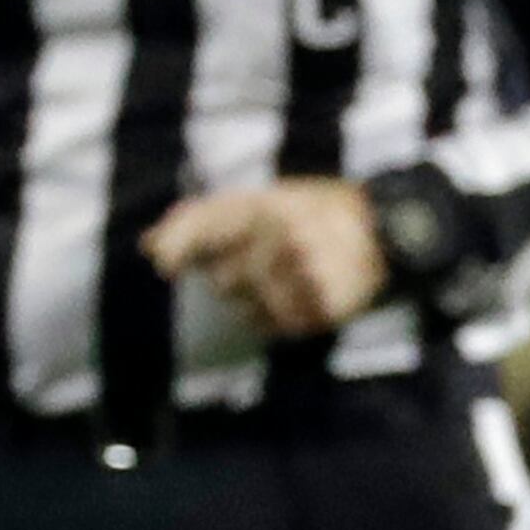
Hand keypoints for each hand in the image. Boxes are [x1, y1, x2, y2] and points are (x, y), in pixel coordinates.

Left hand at [142, 179, 388, 339]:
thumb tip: (147, 246)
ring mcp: (304, 272)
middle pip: (222, 281)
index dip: (179, 244)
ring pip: (248, 311)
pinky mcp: (322, 306)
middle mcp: (282, 234)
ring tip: (286, 281)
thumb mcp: (262, 202)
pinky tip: (299, 298)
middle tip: (266, 261)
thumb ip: (204, 221)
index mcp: (265, 203)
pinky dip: (280, 320)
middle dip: (232, 279)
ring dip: (257, 304)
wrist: (383, 234)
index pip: (207, 223)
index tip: (162, 264)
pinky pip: (278, 327)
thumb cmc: (309, 216)